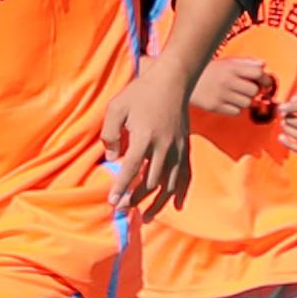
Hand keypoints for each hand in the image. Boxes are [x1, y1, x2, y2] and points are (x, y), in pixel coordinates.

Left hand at [100, 61, 195, 218]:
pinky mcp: (186, 147)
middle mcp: (164, 146)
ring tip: (147, 216)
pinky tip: (178, 206)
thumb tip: (114, 160)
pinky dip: (182, 192)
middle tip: (124, 209)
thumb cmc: (140, 93)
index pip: (131, 170)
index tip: (112, 202)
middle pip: (151, 182)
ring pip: (171, 184)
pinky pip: (186, 175)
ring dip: (159, 203)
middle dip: (137, 199)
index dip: (121, 188)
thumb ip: (110, 135)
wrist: (172, 80)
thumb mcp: (115, 108)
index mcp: (144, 137)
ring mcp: (178, 148)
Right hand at [188, 58, 278, 118]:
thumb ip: (246, 62)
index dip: (265, 79)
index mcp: (231, 67)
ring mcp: (221, 94)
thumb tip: (263, 64)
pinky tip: (228, 102)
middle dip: (254, 91)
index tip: (264, 83)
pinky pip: (236, 112)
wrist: (182, 78)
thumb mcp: (226, 61)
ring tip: (236, 95)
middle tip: (247, 90)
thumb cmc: (209, 70)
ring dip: (245, 101)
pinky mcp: (215, 106)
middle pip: (254, 91)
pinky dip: (235, 109)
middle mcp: (227, 80)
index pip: (258, 73)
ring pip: (247, 103)